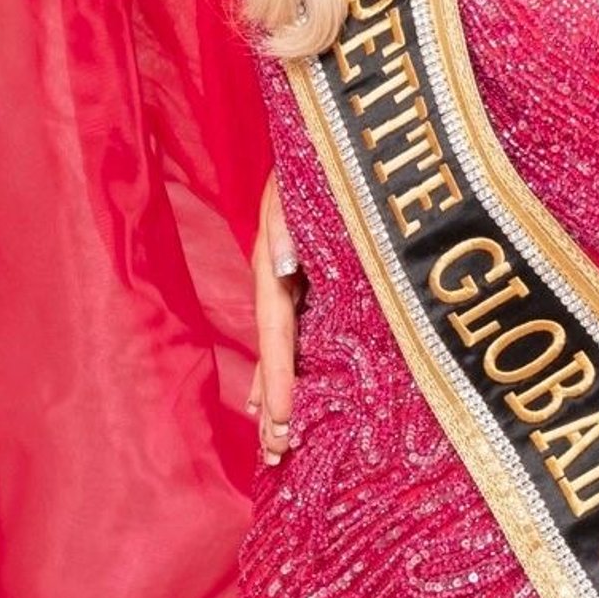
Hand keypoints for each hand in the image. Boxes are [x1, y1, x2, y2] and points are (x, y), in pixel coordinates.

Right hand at [244, 169, 304, 466]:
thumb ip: (285, 225)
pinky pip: (294, 338)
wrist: (327, 140)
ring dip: (275, 398)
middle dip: (272, 406)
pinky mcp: (308, 285)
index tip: (280, 421)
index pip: (275, 332)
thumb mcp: (296, 188)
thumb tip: (278, 268)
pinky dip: (283, 375)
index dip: (277, 378)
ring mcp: (292, 286)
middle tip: (276, 457)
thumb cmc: (317, 161)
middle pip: (274, 354)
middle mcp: (279, 282)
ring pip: (281, 352)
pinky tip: (275, 404)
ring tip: (274, 444)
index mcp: (274, 265)